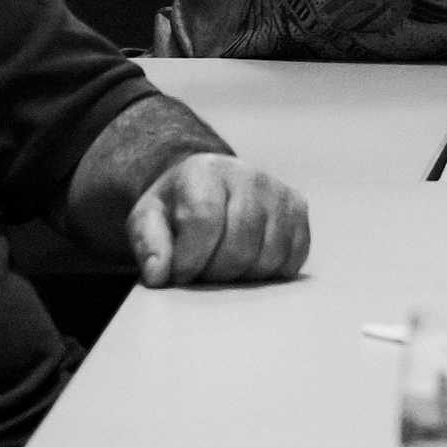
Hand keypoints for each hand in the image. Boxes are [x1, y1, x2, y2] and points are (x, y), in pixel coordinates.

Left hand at [126, 152, 309, 286]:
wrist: (208, 186)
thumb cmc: (176, 208)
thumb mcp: (148, 220)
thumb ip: (147, 244)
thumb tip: (159, 273)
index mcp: (205, 170)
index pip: (204, 221)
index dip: (190, 258)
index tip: (178, 273)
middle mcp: (248, 174)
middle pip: (239, 246)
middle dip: (215, 271)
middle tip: (201, 271)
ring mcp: (277, 190)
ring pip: (268, 256)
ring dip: (242, 275)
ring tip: (223, 264)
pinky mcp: (298, 207)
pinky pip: (293, 257)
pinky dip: (270, 271)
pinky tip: (248, 261)